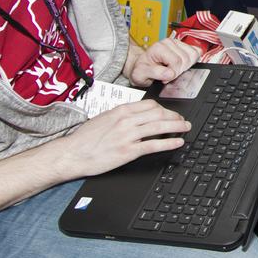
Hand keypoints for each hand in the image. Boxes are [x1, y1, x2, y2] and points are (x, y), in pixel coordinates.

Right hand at [54, 99, 190, 179]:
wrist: (72, 153)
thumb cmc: (84, 138)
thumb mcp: (103, 118)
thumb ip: (121, 115)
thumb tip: (136, 115)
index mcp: (120, 110)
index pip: (150, 104)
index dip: (165, 109)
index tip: (171, 113)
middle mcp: (126, 120)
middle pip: (159, 113)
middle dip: (174, 116)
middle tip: (182, 121)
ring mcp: (128, 135)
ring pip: (160, 126)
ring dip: (177, 127)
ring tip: (186, 128)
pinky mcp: (128, 151)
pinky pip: (154, 144)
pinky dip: (169, 142)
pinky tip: (178, 142)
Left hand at [127, 37, 198, 87]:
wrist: (141, 65)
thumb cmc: (141, 69)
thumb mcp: (141, 74)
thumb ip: (155, 73)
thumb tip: (170, 73)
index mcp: (159, 47)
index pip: (176, 61)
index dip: (173, 73)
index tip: (165, 79)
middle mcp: (169, 42)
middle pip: (186, 59)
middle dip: (180, 71)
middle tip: (169, 74)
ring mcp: (177, 43)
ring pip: (194, 55)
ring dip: (187, 66)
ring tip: (175, 70)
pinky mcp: (184, 46)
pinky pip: (197, 52)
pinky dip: (192, 61)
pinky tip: (182, 65)